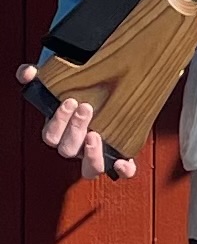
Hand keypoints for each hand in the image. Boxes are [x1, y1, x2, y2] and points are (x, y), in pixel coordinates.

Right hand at [16, 63, 135, 178]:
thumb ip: (40, 73)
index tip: (70, 102)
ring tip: (96, 135)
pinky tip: (122, 162)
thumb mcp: (63, 71)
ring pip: (89, 169)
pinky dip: (122, 170)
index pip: (51, 136)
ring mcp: (97, 153)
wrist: (115, 84)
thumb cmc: (84, 83)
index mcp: (61, 130)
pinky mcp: (119, 155)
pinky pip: (120, 171)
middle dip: (75, 129)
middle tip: (86, 108)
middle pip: (67, 149)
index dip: (58, 122)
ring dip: (90, 154)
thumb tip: (28, 73)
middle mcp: (78, 145)